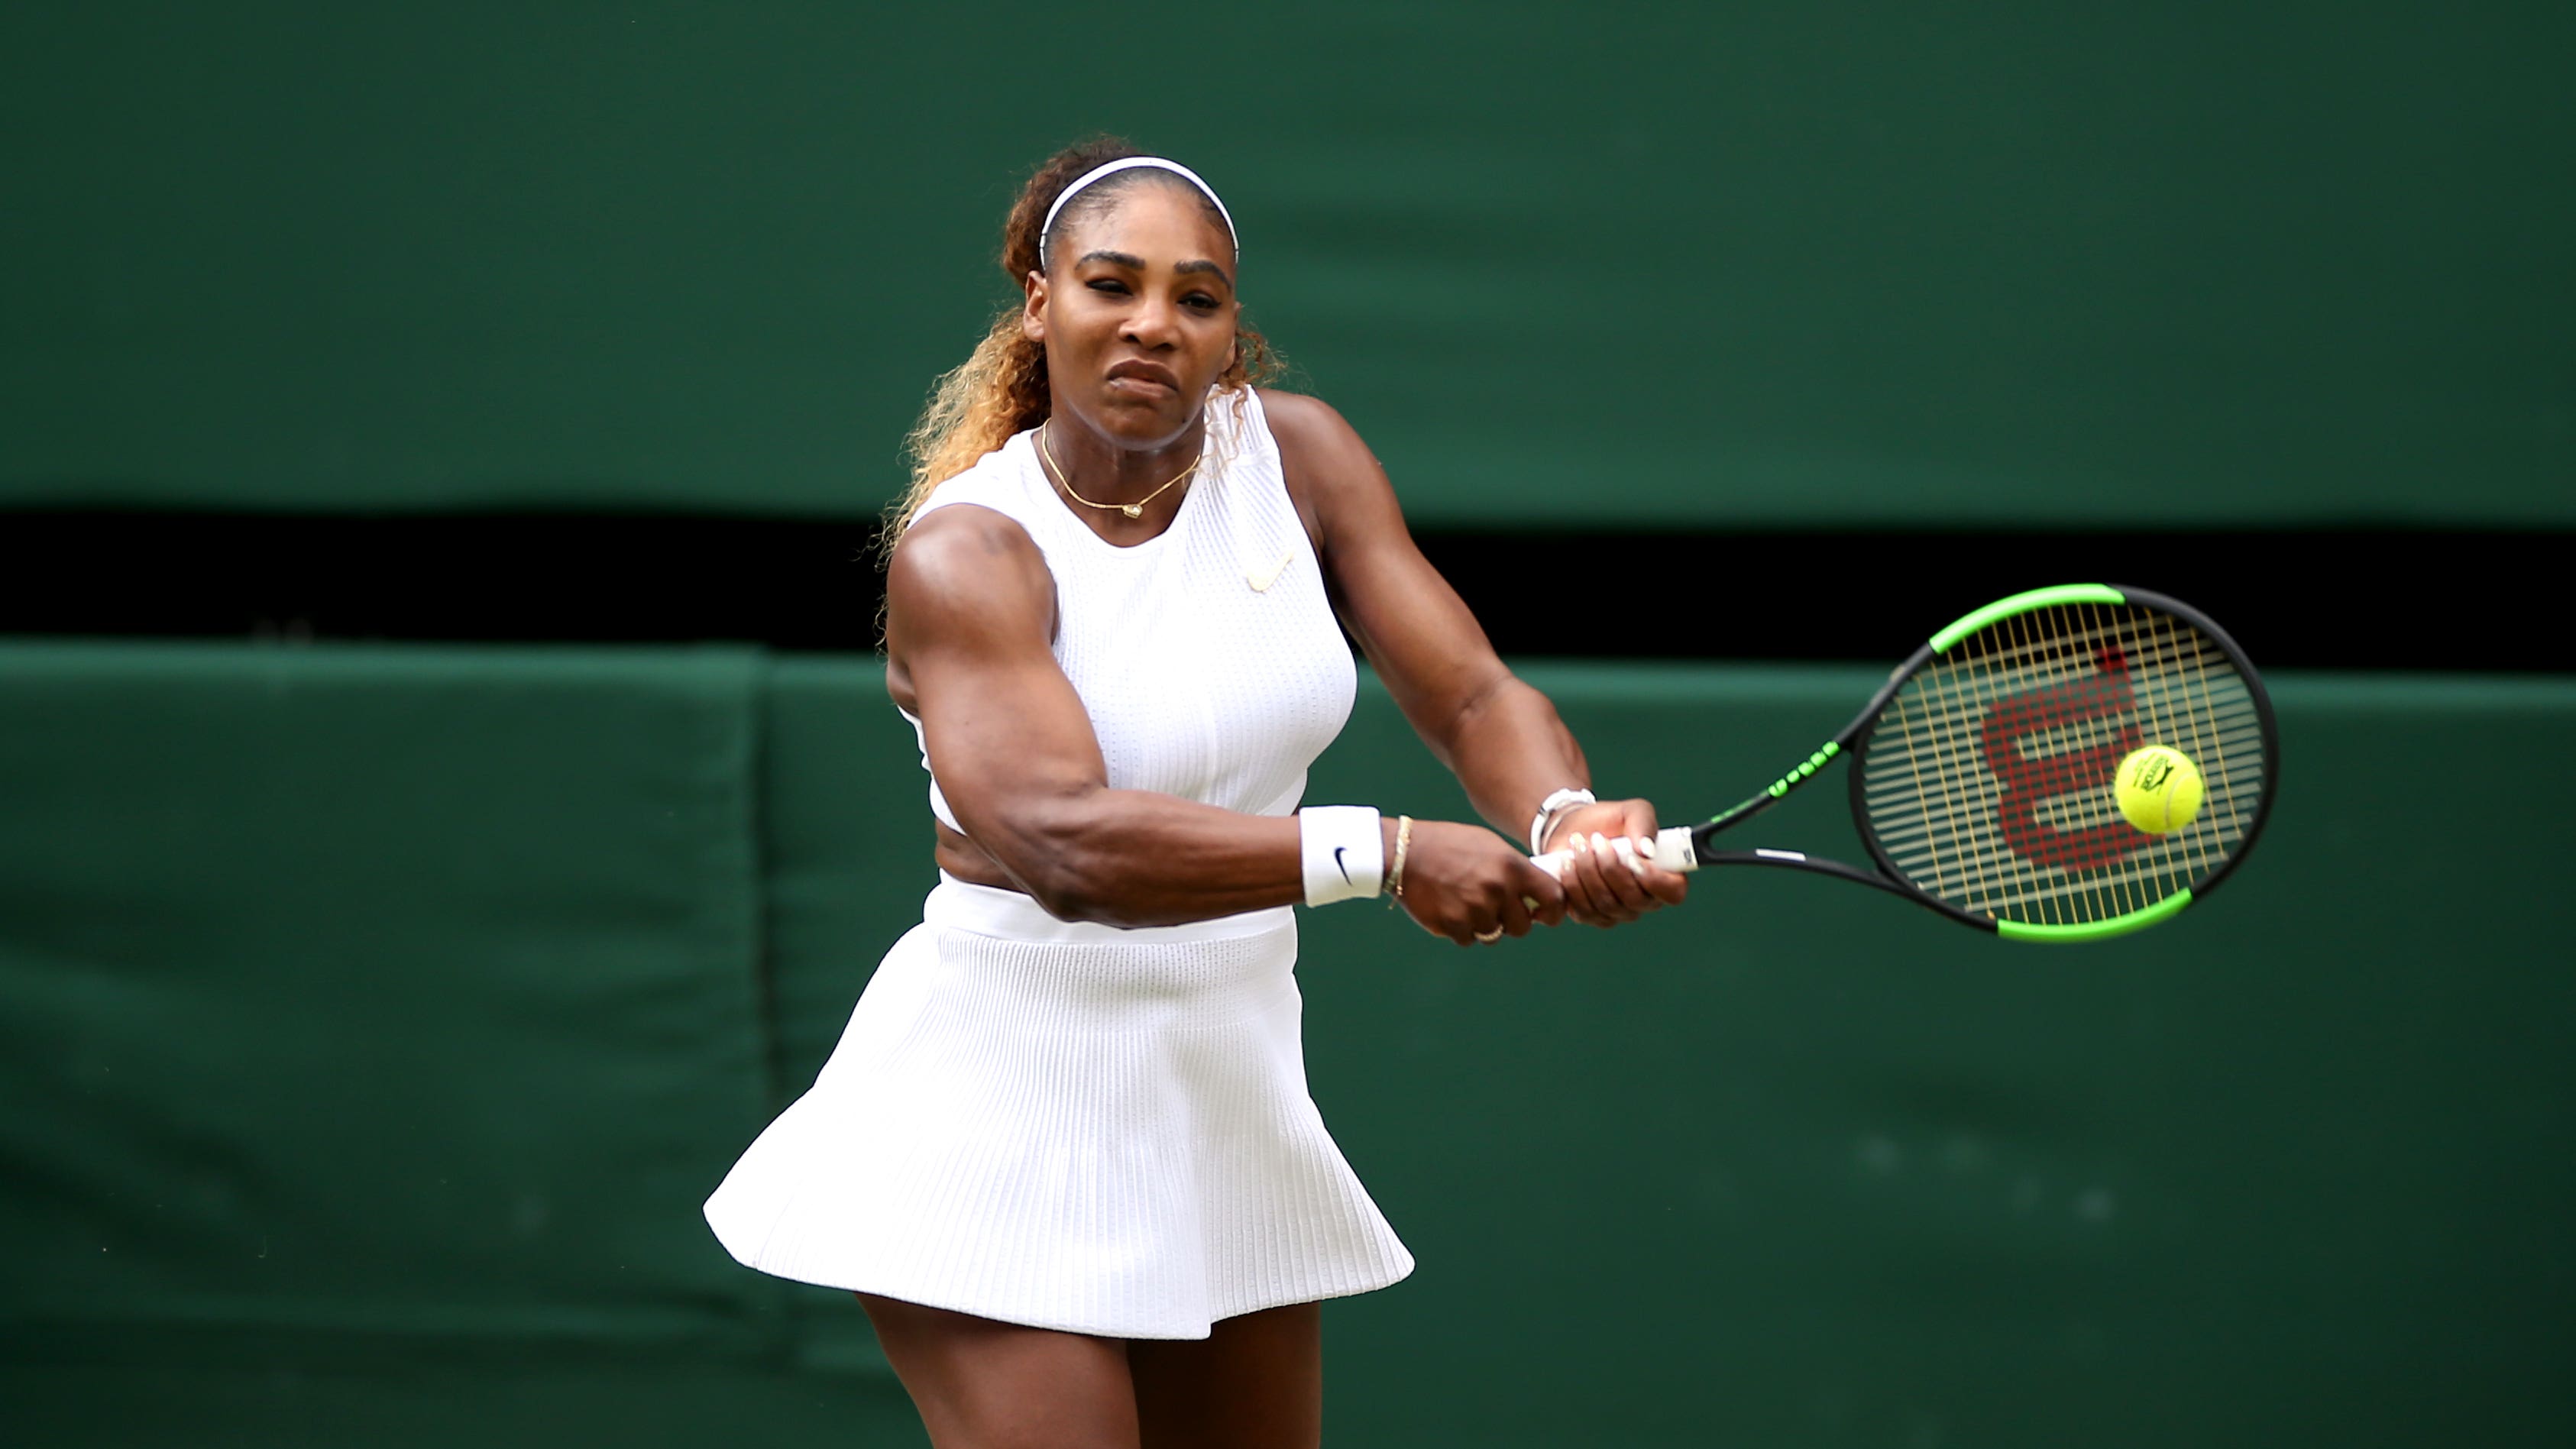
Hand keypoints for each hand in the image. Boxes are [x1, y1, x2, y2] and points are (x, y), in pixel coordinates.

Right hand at [1395, 819, 1567, 945]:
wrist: (1405, 852)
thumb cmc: (1450, 845)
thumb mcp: (1491, 846)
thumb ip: (1516, 870)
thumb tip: (1538, 895)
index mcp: (1512, 867)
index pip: (1553, 898)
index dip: (1554, 911)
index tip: (1545, 915)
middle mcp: (1498, 889)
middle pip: (1523, 926)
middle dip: (1512, 921)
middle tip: (1494, 906)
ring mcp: (1475, 909)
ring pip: (1494, 935)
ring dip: (1483, 925)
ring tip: (1464, 901)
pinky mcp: (1453, 925)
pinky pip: (1469, 939)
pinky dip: (1461, 929)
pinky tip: (1449, 907)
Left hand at [1543, 799, 1689, 926]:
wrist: (1573, 828)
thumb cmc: (1610, 821)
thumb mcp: (1632, 811)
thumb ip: (1644, 824)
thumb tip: (1647, 850)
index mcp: (1663, 876)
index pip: (1673, 892)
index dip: (1656, 880)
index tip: (1634, 858)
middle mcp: (1643, 900)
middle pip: (1634, 899)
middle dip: (1611, 868)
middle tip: (1597, 840)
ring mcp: (1617, 912)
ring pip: (1606, 904)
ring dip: (1588, 871)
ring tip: (1578, 845)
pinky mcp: (1590, 915)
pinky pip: (1582, 910)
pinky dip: (1572, 885)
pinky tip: (1567, 863)